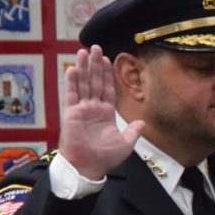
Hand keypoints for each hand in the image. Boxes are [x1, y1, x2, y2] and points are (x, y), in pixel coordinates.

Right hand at [59, 45, 143, 179]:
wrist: (88, 168)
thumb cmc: (105, 158)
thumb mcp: (125, 144)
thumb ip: (133, 132)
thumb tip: (143, 123)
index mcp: (106, 113)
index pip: (107, 88)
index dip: (106, 74)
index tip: (107, 58)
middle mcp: (93, 108)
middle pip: (94, 82)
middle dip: (95, 64)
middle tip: (95, 47)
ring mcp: (81, 110)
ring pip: (83, 84)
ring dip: (83, 67)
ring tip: (83, 51)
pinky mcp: (71, 114)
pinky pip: (72, 95)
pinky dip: (72, 82)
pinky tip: (73, 69)